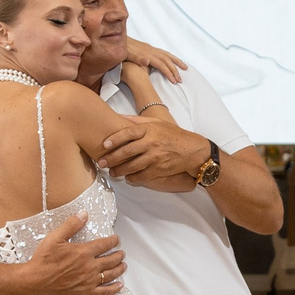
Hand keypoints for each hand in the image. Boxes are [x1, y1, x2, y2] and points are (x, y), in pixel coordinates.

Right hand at [27, 213, 124, 294]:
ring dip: (119, 269)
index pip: (104, 244)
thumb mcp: (55, 238)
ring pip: (110, 274)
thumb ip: (71, 225)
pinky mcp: (86, 292)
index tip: (116, 239)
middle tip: (122, 253)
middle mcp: (90, 266)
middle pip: (111, 260)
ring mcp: (89, 281)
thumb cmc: (44, 260)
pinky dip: (114, 289)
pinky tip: (119, 286)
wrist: (36, 281)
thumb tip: (83, 214)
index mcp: (84, 252)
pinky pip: (104, 291)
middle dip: (118, 255)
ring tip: (123, 265)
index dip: (113, 241)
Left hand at [97, 115, 211, 183]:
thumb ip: (137, 120)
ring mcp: (156, 157)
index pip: (129, 133)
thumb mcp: (157, 122)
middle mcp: (152, 143)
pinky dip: (133, 178)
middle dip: (112, 158)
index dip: (115, 138)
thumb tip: (118, 116)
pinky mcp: (160, 169)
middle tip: (102, 162)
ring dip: (119, 170)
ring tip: (112, 172)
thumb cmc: (173, 135)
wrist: (192, 150)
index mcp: (150, 129)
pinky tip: (127, 177)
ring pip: (132, 166)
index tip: (105, 144)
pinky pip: (142, 176)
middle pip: (127, 151)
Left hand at [124, 38, 189, 81]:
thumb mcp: (127, 55)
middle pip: (167, 61)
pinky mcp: (149, 48)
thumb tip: (147, 61)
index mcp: (147, 54)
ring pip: (168, 55)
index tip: (174, 81)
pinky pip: (164, 53)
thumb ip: (137, 58)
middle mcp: (151, 51)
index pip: (162, 65)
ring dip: (177, 62)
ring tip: (185, 68)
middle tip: (180, 80)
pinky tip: (173, 60)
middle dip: (175, 70)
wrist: (119, 39)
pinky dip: (171, 57)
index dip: (169, 73)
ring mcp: (151, 49)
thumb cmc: (122, 50)